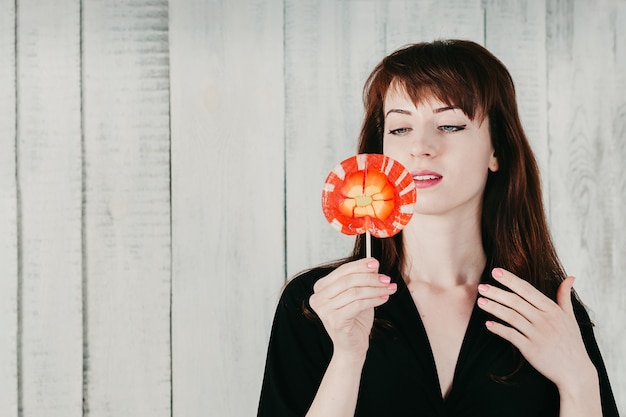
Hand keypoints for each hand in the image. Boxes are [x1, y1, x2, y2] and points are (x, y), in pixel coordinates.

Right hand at [309, 258, 396, 356]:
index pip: (342, 271)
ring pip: (354, 292)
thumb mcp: (359, 294)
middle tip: (386, 278)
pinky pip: (358, 304)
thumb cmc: (354, 319)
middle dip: (370, 278)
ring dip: (375, 289)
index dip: (360, 265)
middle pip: (348, 280)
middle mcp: (318, 298)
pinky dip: (374, 300)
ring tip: (389, 289)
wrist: (352, 346)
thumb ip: (362, 279)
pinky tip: (384, 299)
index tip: (376, 263)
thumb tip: (373, 264)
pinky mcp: (335, 321)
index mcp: (320, 288)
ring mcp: (325, 310)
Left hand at [476, 268, 595, 390]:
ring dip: (494, 308)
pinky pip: (511, 335)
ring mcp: (537, 335)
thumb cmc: (571, 342)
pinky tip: (488, 324)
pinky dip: (499, 329)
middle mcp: (545, 320)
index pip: (527, 290)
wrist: (575, 371)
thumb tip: (570, 277)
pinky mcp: (531, 349)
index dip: (510, 280)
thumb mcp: (570, 317)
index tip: (495, 271)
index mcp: (552, 310)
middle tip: (481, 286)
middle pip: (516, 302)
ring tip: (480, 301)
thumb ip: (565, 296)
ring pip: (511, 317)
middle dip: (496, 292)